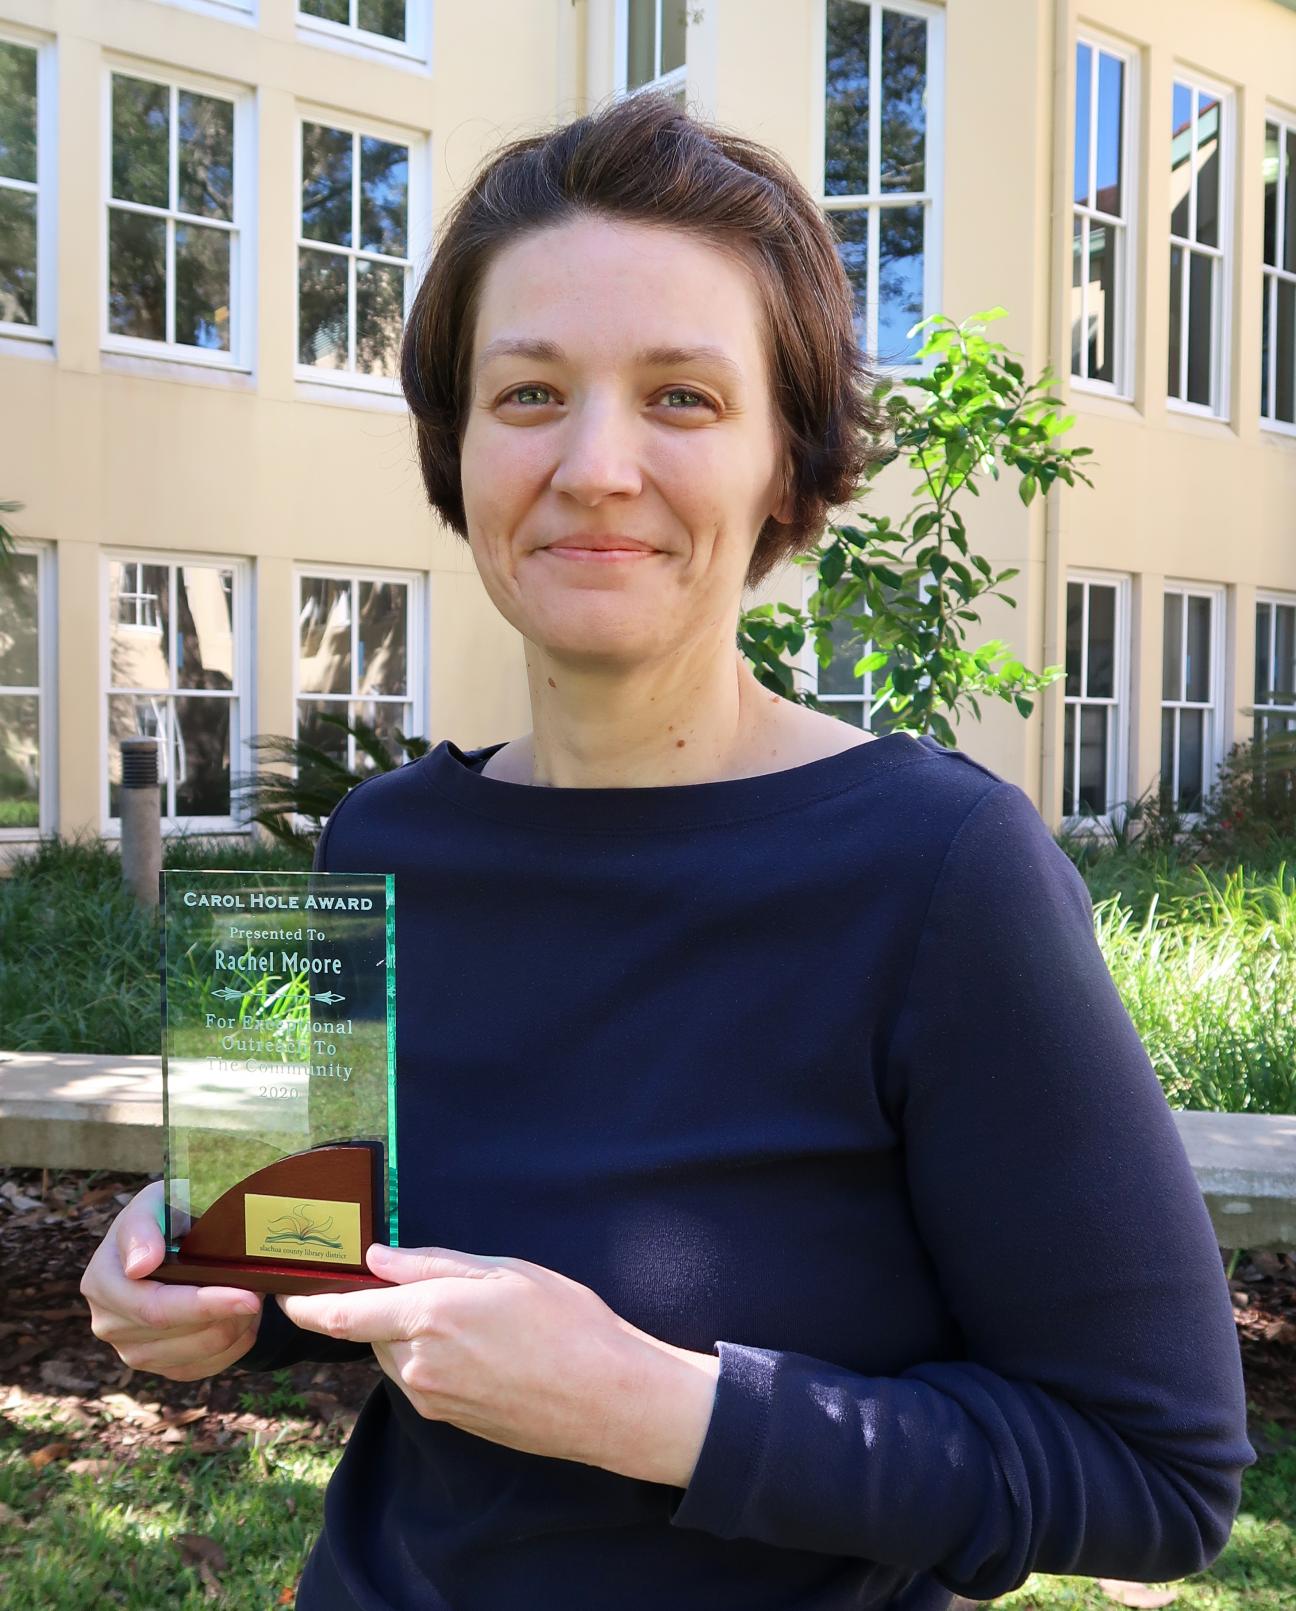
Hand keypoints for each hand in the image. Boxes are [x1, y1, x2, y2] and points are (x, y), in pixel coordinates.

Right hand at [79, 1180, 263, 1381]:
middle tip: (262, 1292)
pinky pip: (202, 1368)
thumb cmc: (166, 1213)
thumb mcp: (154, 1202)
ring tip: (254, 1297)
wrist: (173, 1234)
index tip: (247, 1296)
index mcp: (102, 1282)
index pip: (154, 1308)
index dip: (204, 1305)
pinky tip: (244, 1318)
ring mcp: (132, 1349)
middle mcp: (108, 1323)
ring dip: (234, 1329)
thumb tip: (139, 1267)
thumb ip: (142, 1227)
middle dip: (226, 1316)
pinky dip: (232, 1346)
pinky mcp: (158, 1365)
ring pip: (194, 1355)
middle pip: (176, 1336)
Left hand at [277, 1243, 719, 1484]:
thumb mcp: (503, 1271)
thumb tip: (379, 1259)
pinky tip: (482, 1347)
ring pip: (398, 1356)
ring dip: (412, 1334)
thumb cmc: (566, 1322)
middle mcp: (419, 1364)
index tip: (288, 1295)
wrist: (607, 1397)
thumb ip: (433, 1264)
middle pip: (373, 1332)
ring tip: (472, 1316)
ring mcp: (435, 1398)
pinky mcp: (453, 1419)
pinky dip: (434, 1358)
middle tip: (429, 1285)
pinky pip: (423, 1380)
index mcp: (428, 1317)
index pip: (344, 1315)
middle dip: (385, 1308)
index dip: (309, 1305)